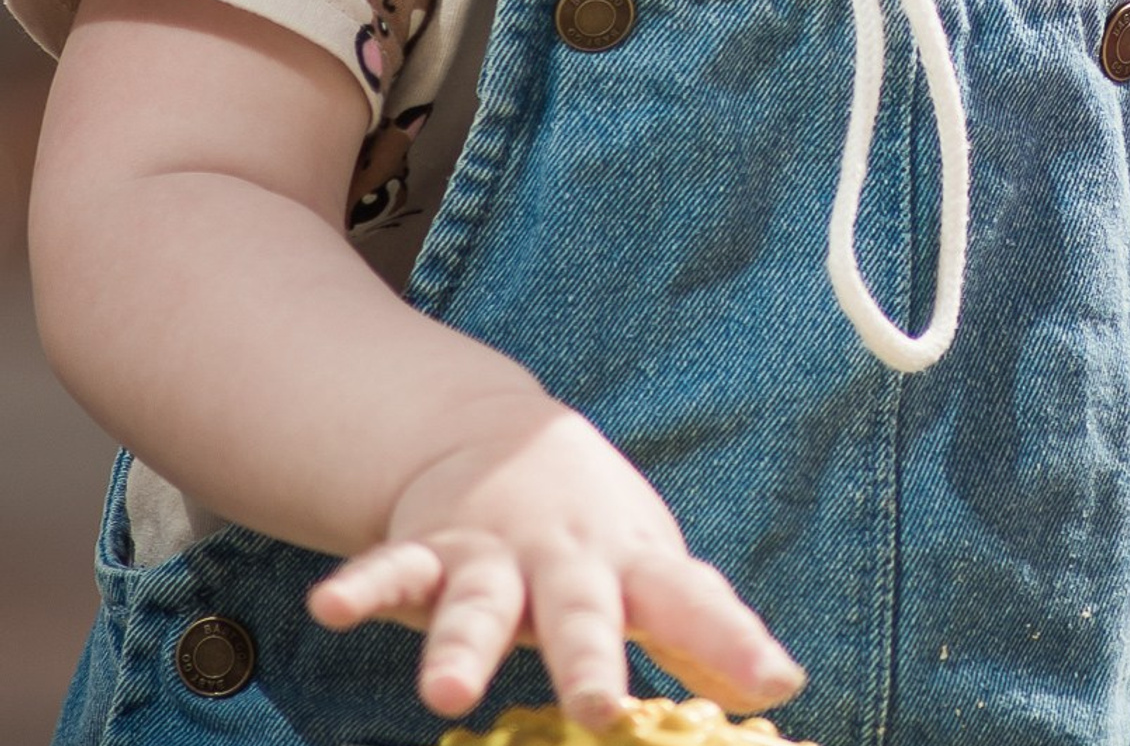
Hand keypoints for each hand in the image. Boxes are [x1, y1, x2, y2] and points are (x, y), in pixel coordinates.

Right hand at [306, 404, 804, 728]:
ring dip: (462, 643)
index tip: (774, 679)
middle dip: (589, 658)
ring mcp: (494, 553)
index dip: (733, 641)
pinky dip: (363, 586)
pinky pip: (394, 570)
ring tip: (448, 692)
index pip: (693, 602)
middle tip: (600, 708)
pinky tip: (332, 606)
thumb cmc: (596, 532)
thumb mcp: (652, 571)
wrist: (501, 438)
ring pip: (479, 599)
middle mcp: (566, 559)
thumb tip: (781, 688)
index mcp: (632, 566)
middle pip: (582, 610)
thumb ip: (703, 632)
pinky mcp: (429, 551)